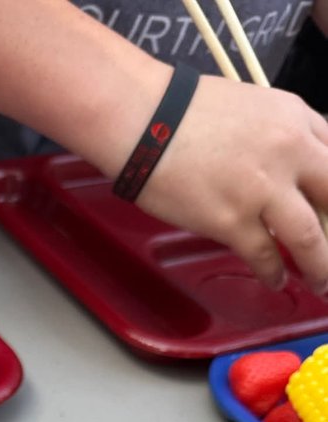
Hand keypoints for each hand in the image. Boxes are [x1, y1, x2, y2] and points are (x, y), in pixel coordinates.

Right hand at [139, 75, 327, 292]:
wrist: (145, 120)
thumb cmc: (185, 111)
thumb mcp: (251, 106)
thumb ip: (279, 134)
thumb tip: (289, 170)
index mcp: (295, 118)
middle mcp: (289, 152)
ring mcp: (262, 189)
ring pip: (310, 236)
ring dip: (320, 265)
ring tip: (320, 281)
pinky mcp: (232, 221)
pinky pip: (265, 256)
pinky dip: (274, 273)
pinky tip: (277, 280)